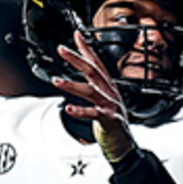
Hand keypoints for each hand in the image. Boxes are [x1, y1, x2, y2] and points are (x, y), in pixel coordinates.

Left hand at [53, 30, 135, 162]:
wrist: (125, 147)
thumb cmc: (113, 127)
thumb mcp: (104, 103)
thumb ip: (97, 90)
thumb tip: (86, 80)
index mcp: (109, 88)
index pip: (97, 64)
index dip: (87, 49)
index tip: (77, 35)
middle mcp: (111, 94)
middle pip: (93, 72)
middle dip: (76, 59)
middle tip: (62, 50)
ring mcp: (111, 106)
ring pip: (91, 91)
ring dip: (72, 85)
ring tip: (57, 81)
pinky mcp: (110, 120)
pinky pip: (94, 113)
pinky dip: (81, 110)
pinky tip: (69, 108)